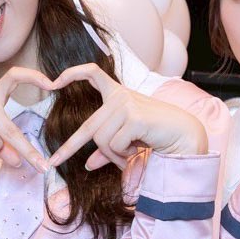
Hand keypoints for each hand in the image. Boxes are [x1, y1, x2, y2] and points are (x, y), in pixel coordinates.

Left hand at [42, 62, 207, 167]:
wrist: (186, 135)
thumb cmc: (158, 134)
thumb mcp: (128, 140)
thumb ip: (107, 149)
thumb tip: (88, 164)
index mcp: (118, 94)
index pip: (92, 74)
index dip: (72, 73)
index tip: (53, 82)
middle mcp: (120, 96)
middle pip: (89, 127)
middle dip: (69, 148)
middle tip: (53, 162)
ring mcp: (127, 105)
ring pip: (102, 140)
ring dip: (114, 156)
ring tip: (130, 155)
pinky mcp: (134, 117)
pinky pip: (115, 145)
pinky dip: (123, 156)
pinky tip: (138, 151)